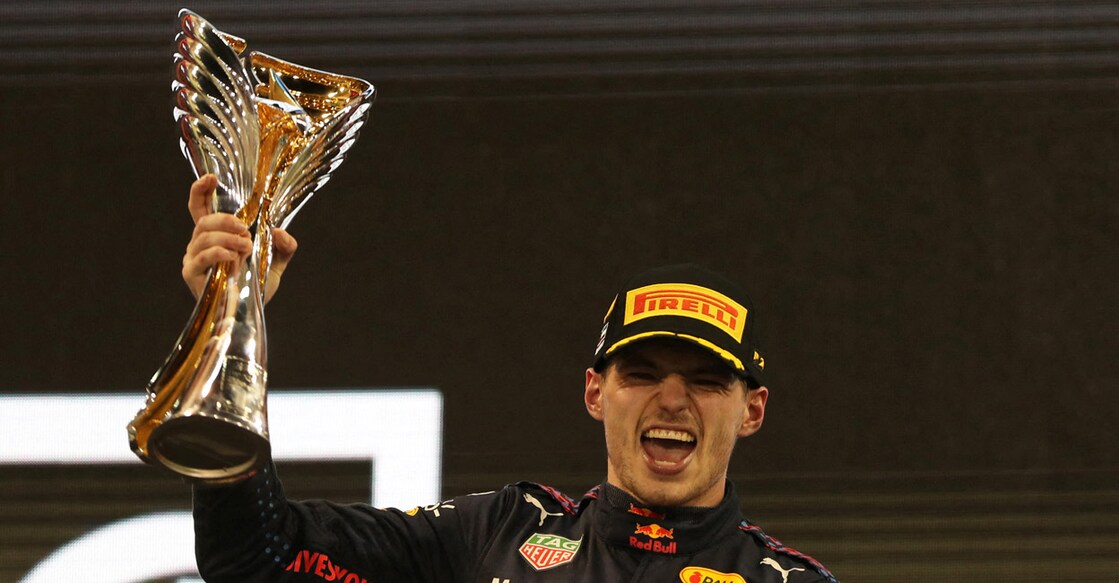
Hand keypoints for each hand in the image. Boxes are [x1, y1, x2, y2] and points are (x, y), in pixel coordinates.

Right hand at [181, 174, 297, 301]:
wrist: (251, 313)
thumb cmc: (257, 285)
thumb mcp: (276, 261)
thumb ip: (284, 245)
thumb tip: (278, 232)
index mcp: (216, 235)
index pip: (201, 207)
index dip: (201, 190)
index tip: (211, 178)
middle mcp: (200, 244)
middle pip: (203, 219)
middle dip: (225, 220)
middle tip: (245, 230)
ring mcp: (193, 259)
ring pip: (203, 236)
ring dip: (227, 238)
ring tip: (246, 247)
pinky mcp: (192, 274)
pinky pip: (201, 257)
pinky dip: (218, 253)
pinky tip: (233, 257)